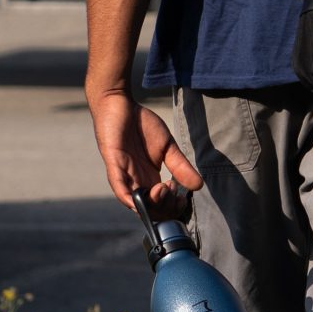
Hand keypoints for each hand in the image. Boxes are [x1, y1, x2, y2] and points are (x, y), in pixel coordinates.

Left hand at [91, 90, 202, 213]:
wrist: (119, 103)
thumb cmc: (141, 125)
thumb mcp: (167, 147)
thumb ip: (181, 166)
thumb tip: (199, 186)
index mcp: (149, 179)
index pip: (161, 205)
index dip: (172, 206)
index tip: (183, 196)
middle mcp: (136, 181)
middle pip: (150, 208)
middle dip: (165, 206)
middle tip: (174, 189)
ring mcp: (123, 174)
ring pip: (135, 201)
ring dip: (151, 202)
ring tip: (163, 189)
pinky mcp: (113, 163)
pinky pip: (118, 185)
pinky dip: (127, 196)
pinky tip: (137, 201)